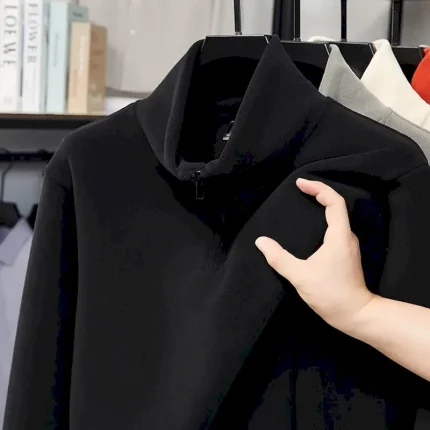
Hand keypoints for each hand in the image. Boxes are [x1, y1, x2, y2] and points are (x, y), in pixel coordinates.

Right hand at [255, 178, 376, 331]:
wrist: (355, 314)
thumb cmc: (330, 294)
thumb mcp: (300, 276)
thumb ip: (279, 258)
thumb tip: (261, 242)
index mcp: (339, 236)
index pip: (334, 202)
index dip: (318, 188)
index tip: (300, 184)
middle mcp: (347, 237)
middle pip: (336, 206)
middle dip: (318, 193)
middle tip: (299, 189)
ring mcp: (348, 246)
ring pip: (337, 217)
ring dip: (321, 206)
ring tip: (302, 203)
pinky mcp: (345, 254)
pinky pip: (335, 228)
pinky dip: (323, 219)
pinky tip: (309, 227)